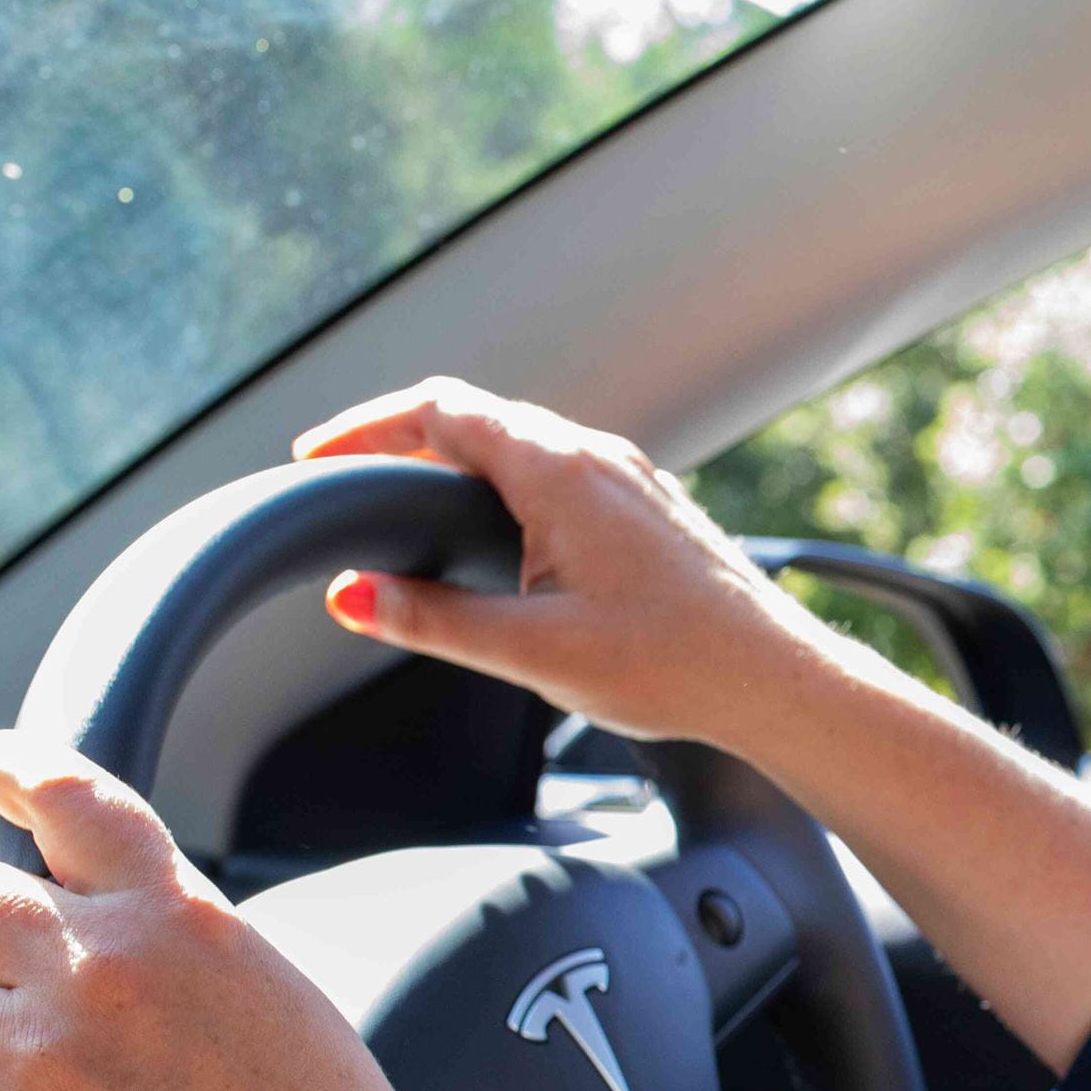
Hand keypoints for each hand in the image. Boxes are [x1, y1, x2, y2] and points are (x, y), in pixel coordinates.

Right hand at [293, 377, 822, 748]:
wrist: (775, 679)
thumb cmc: (673, 664)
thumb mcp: (532, 651)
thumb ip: (434, 620)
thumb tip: (351, 596)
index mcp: (561, 471)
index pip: (441, 411)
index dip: (365, 426)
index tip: (314, 455)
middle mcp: (598, 457)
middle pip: (478, 416)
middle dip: (401, 437)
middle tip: (343, 473)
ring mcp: (629, 478)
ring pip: (522, 440)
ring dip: (455, 456)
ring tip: (402, 493)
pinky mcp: (648, 508)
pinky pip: (559, 468)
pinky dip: (504, 478)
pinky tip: (492, 523)